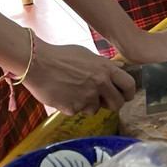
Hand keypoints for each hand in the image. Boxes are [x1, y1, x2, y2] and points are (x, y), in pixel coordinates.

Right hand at [22, 40, 136, 116]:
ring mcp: (87, 97)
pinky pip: (78, 111)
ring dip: (89, 105)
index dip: (129, 93)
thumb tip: (120, 69)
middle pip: (117, 103)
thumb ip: (104, 65)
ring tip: (75, 92)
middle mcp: (100, 83)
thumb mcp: (87, 55)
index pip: (129, 85)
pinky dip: (72, 106)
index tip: (125, 96)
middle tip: (102, 100)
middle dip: (111, 104)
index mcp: (105, 69)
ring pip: (96, 109)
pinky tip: (63, 95)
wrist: (37, 63)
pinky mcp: (73, 108)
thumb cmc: (61, 56)